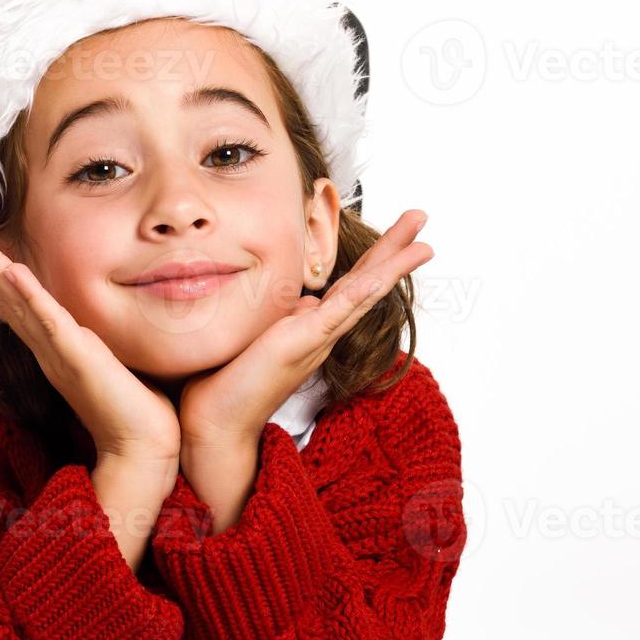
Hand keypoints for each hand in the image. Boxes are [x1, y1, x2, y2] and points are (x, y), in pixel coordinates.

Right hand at [0, 217, 180, 477]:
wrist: (141, 446)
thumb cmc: (131, 409)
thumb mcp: (105, 363)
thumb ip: (92, 344)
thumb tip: (92, 330)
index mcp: (52, 348)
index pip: (15, 304)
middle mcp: (46, 348)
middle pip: (4, 297)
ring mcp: (56, 351)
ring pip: (15, 302)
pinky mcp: (75, 356)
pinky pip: (47, 320)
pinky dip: (27, 295)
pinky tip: (11, 270)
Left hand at [179, 209, 434, 449]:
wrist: (216, 422)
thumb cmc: (227, 382)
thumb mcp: (258, 336)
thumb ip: (284, 319)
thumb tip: (302, 302)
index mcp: (310, 328)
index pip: (349, 286)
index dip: (373, 260)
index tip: (395, 236)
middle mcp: (321, 333)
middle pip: (365, 282)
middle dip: (394, 250)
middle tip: (420, 218)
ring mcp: (316, 337)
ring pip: (364, 292)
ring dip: (394, 262)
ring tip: (423, 238)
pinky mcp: (303, 342)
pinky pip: (342, 309)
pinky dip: (367, 287)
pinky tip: (387, 269)